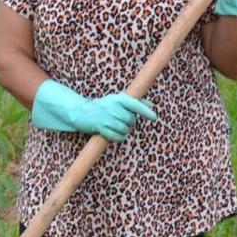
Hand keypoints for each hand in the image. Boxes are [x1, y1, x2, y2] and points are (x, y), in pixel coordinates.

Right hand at [32, 79, 156, 141]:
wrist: (81, 112)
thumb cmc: (103, 106)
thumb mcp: (118, 100)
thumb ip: (135, 102)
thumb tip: (151, 105)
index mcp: (117, 98)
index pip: (135, 104)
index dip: (145, 111)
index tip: (154, 117)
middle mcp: (112, 107)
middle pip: (131, 120)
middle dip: (129, 122)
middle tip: (120, 120)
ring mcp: (106, 118)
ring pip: (125, 129)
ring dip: (124, 131)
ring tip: (116, 126)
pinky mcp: (101, 128)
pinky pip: (117, 137)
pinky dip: (119, 137)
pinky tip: (115, 134)